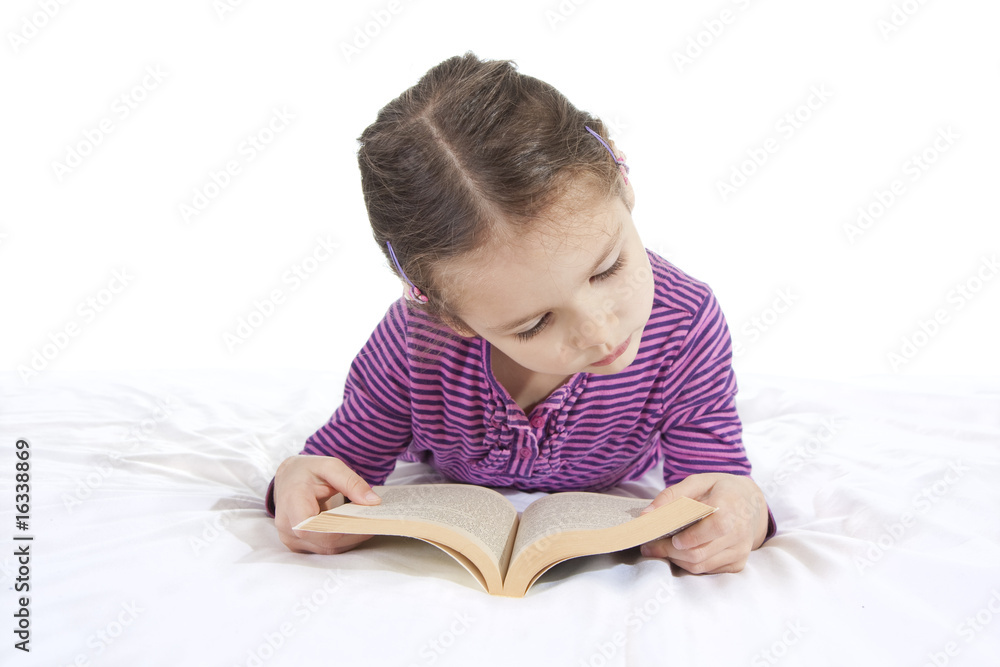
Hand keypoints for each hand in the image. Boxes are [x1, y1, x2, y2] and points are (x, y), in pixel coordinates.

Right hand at [273, 454, 381, 553]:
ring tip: (372, 525)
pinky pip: (326, 548)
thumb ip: (351, 482)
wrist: (289, 479)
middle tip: (378, 522)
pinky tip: (358, 529)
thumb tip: (373, 502)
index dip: (341, 528)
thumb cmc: (307, 471)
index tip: (366, 520)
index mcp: (291, 503)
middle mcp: (287, 526)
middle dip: (354, 533)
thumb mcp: (330, 466)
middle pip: (326, 541)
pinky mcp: (300, 545)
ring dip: (352, 538)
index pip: (313, 527)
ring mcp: (292, 539)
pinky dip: (344, 540)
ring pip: (328, 548)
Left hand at [639, 473, 768, 573]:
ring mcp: (740, 551)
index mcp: (731, 506)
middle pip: (699, 552)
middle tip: (650, 546)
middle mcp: (739, 532)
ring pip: (700, 565)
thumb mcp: (698, 481)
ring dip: (676, 559)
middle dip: (670, 551)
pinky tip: (680, 553)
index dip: (688, 537)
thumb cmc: (721, 490)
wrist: (752, 503)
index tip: (666, 536)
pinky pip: (707, 570)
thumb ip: (672, 495)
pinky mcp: (738, 563)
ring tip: (661, 549)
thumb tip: (647, 514)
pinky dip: (689, 564)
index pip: (712, 528)